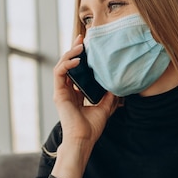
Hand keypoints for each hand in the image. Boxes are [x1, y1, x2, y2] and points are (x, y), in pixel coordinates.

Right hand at [51, 35, 116, 177]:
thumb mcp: (105, 107)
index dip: (81, 57)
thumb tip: (118, 83)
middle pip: (68, 64)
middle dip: (74, 50)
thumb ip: (109, 95)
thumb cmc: (92, 127)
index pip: (77, 70)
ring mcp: (62, 91)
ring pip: (62, 66)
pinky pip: (59, 73)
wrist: (84, 139)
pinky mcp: (59, 94)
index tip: (89, 46)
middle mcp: (68, 90)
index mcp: (76, 93)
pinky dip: (67, 64)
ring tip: (80, 46)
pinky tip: (77, 60)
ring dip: (70, 54)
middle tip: (82, 38)